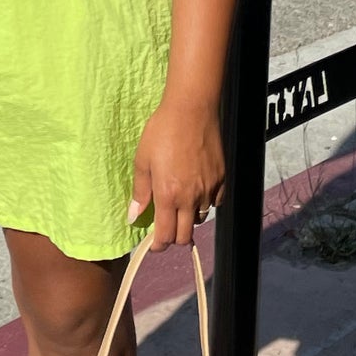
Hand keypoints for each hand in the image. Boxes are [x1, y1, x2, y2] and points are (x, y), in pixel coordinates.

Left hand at [128, 96, 224, 249]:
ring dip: (189, 219)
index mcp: (168, 195)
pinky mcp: (222, 178)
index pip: (166, 235)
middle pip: (185, 235)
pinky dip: (206, 203)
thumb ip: (140, 192)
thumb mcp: (142, 160)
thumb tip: (133, 216)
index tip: (154, 244)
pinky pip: (215, 202)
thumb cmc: (162, 132)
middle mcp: (191, 197)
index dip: (159, 245)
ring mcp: (209, 189)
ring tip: (180, 205)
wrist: (192, 110)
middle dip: (174, 238)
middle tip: (166, 229)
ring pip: (200, 218)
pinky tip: (198, 191)